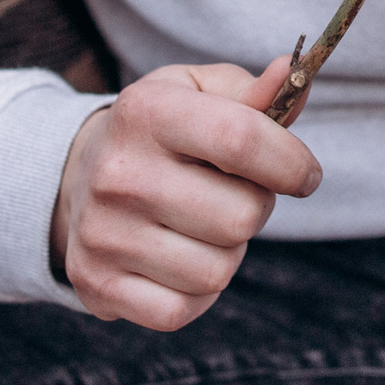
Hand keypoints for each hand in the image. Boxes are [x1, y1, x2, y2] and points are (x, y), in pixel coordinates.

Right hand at [48, 57, 321, 329]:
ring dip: (227, 252)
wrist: (78, 176)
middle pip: (242, 216)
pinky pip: (180, 311)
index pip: (242, 140)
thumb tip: (290, 73)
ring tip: (201, 225)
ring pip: (218, 271)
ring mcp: (102, 234)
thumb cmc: (161, 132)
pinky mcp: (95, 284)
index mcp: (147, 111)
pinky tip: (179, 261)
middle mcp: (118, 173)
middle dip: (257, 207)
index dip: (292, 162)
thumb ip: (254, 91)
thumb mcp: (199, 93)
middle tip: (232, 194)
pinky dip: (195, 294)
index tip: (305, 174)